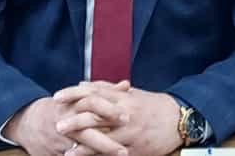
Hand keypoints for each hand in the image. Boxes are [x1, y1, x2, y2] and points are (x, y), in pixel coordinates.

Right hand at [2, 91, 127, 155]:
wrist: (29, 123)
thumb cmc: (62, 107)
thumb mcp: (80, 96)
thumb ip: (105, 92)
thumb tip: (126, 85)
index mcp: (73, 104)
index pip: (92, 104)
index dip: (109, 110)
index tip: (128, 116)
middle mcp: (66, 121)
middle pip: (86, 129)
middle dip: (105, 141)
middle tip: (124, 148)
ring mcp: (60, 139)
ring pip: (79, 148)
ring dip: (99, 152)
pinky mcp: (55, 153)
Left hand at [53, 83, 182, 155]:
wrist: (178, 120)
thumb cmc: (151, 105)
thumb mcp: (130, 93)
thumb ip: (106, 89)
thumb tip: (83, 85)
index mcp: (122, 97)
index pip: (93, 93)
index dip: (73, 94)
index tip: (57, 97)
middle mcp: (124, 113)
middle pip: (95, 115)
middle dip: (74, 121)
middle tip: (57, 124)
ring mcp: (129, 133)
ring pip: (103, 138)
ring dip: (83, 144)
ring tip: (66, 149)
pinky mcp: (134, 148)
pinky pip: (113, 154)